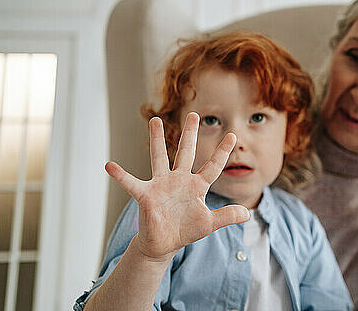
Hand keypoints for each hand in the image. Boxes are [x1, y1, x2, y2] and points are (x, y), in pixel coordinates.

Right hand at [105, 113, 249, 260]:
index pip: (213, 166)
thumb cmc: (185, 230)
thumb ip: (227, 216)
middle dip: (190, 134)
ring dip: (157, 139)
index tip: (233, 136)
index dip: (222, 152)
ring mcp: (161, 185)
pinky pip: (131, 183)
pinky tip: (110, 165)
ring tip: (154, 120)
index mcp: (197, 186)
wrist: (163, 244)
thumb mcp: (209, 224)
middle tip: (194, 114)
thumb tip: (247, 214)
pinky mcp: (146, 195)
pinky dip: (121, 175)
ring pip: (160, 157)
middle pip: (186, 153)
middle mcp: (179, 180)